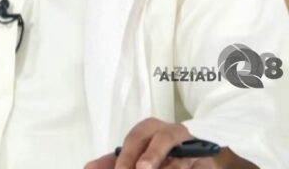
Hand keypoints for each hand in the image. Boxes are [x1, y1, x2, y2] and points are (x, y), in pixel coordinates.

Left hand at [83, 118, 255, 168]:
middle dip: (150, 156)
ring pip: (181, 157)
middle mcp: (172, 132)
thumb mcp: (134, 154)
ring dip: (168, 168)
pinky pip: (192, 166)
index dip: (128, 155)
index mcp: (150, 128)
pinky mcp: (205, 161)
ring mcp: (191, 147)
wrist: (196, 155)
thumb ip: (113, 161)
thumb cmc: (157, 152)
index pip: (137, 137)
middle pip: (162, 139)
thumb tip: (89, 167)